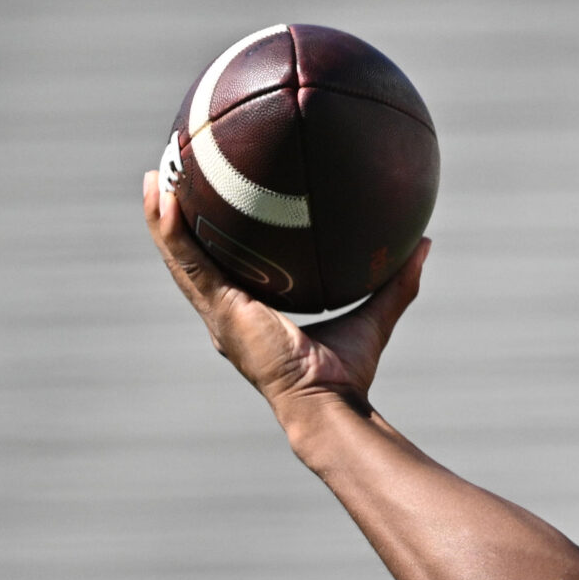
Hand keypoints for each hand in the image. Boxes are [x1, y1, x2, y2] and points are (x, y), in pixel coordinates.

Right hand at [142, 169, 427, 419]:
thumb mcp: (374, 317)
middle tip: (170, 180)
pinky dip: (171, 229)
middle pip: (192, 259)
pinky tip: (164, 195)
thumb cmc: (347, 375)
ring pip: (179, 257)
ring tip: (154, 175)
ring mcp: (218, 313)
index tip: (210, 205)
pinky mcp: (220, 308)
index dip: (213, 241)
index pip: (225, 270)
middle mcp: (226, 314)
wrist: (327, 404)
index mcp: (251, 316)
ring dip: (161, 216)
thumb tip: (424, 243)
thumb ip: (397, 282)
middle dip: (177, 221)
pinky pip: (187, 261)